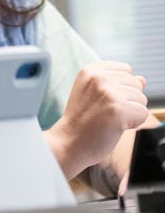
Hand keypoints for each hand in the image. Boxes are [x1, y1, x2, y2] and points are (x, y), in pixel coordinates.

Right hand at [48, 61, 147, 175]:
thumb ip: (119, 83)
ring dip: (130, 113)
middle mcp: (99, 77)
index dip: (121, 88)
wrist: (69, 142)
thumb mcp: (94, 94)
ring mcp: (108, 92)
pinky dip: (133, 124)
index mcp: (90, 70)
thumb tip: (143, 79)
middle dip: (127, 100)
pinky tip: (114, 126)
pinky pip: (143, 113)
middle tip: (104, 112)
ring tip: (108, 119)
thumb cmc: (82, 121)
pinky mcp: (118, 108)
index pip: (126, 70)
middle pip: (136, 84)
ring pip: (141, 99)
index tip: (102, 100)